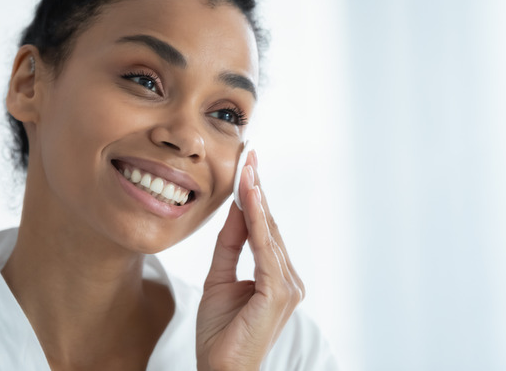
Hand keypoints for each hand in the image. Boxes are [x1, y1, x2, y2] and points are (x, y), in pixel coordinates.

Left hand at [196, 151, 304, 370]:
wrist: (220, 370)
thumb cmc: (220, 333)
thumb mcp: (218, 278)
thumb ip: (228, 246)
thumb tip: (235, 210)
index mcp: (275, 276)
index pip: (265, 230)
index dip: (256, 197)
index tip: (248, 166)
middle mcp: (288, 278)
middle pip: (271, 225)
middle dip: (257, 189)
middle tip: (248, 155)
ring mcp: (288, 286)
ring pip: (270, 232)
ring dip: (257, 198)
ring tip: (248, 167)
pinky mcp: (279, 293)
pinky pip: (266, 249)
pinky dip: (259, 221)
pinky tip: (251, 197)